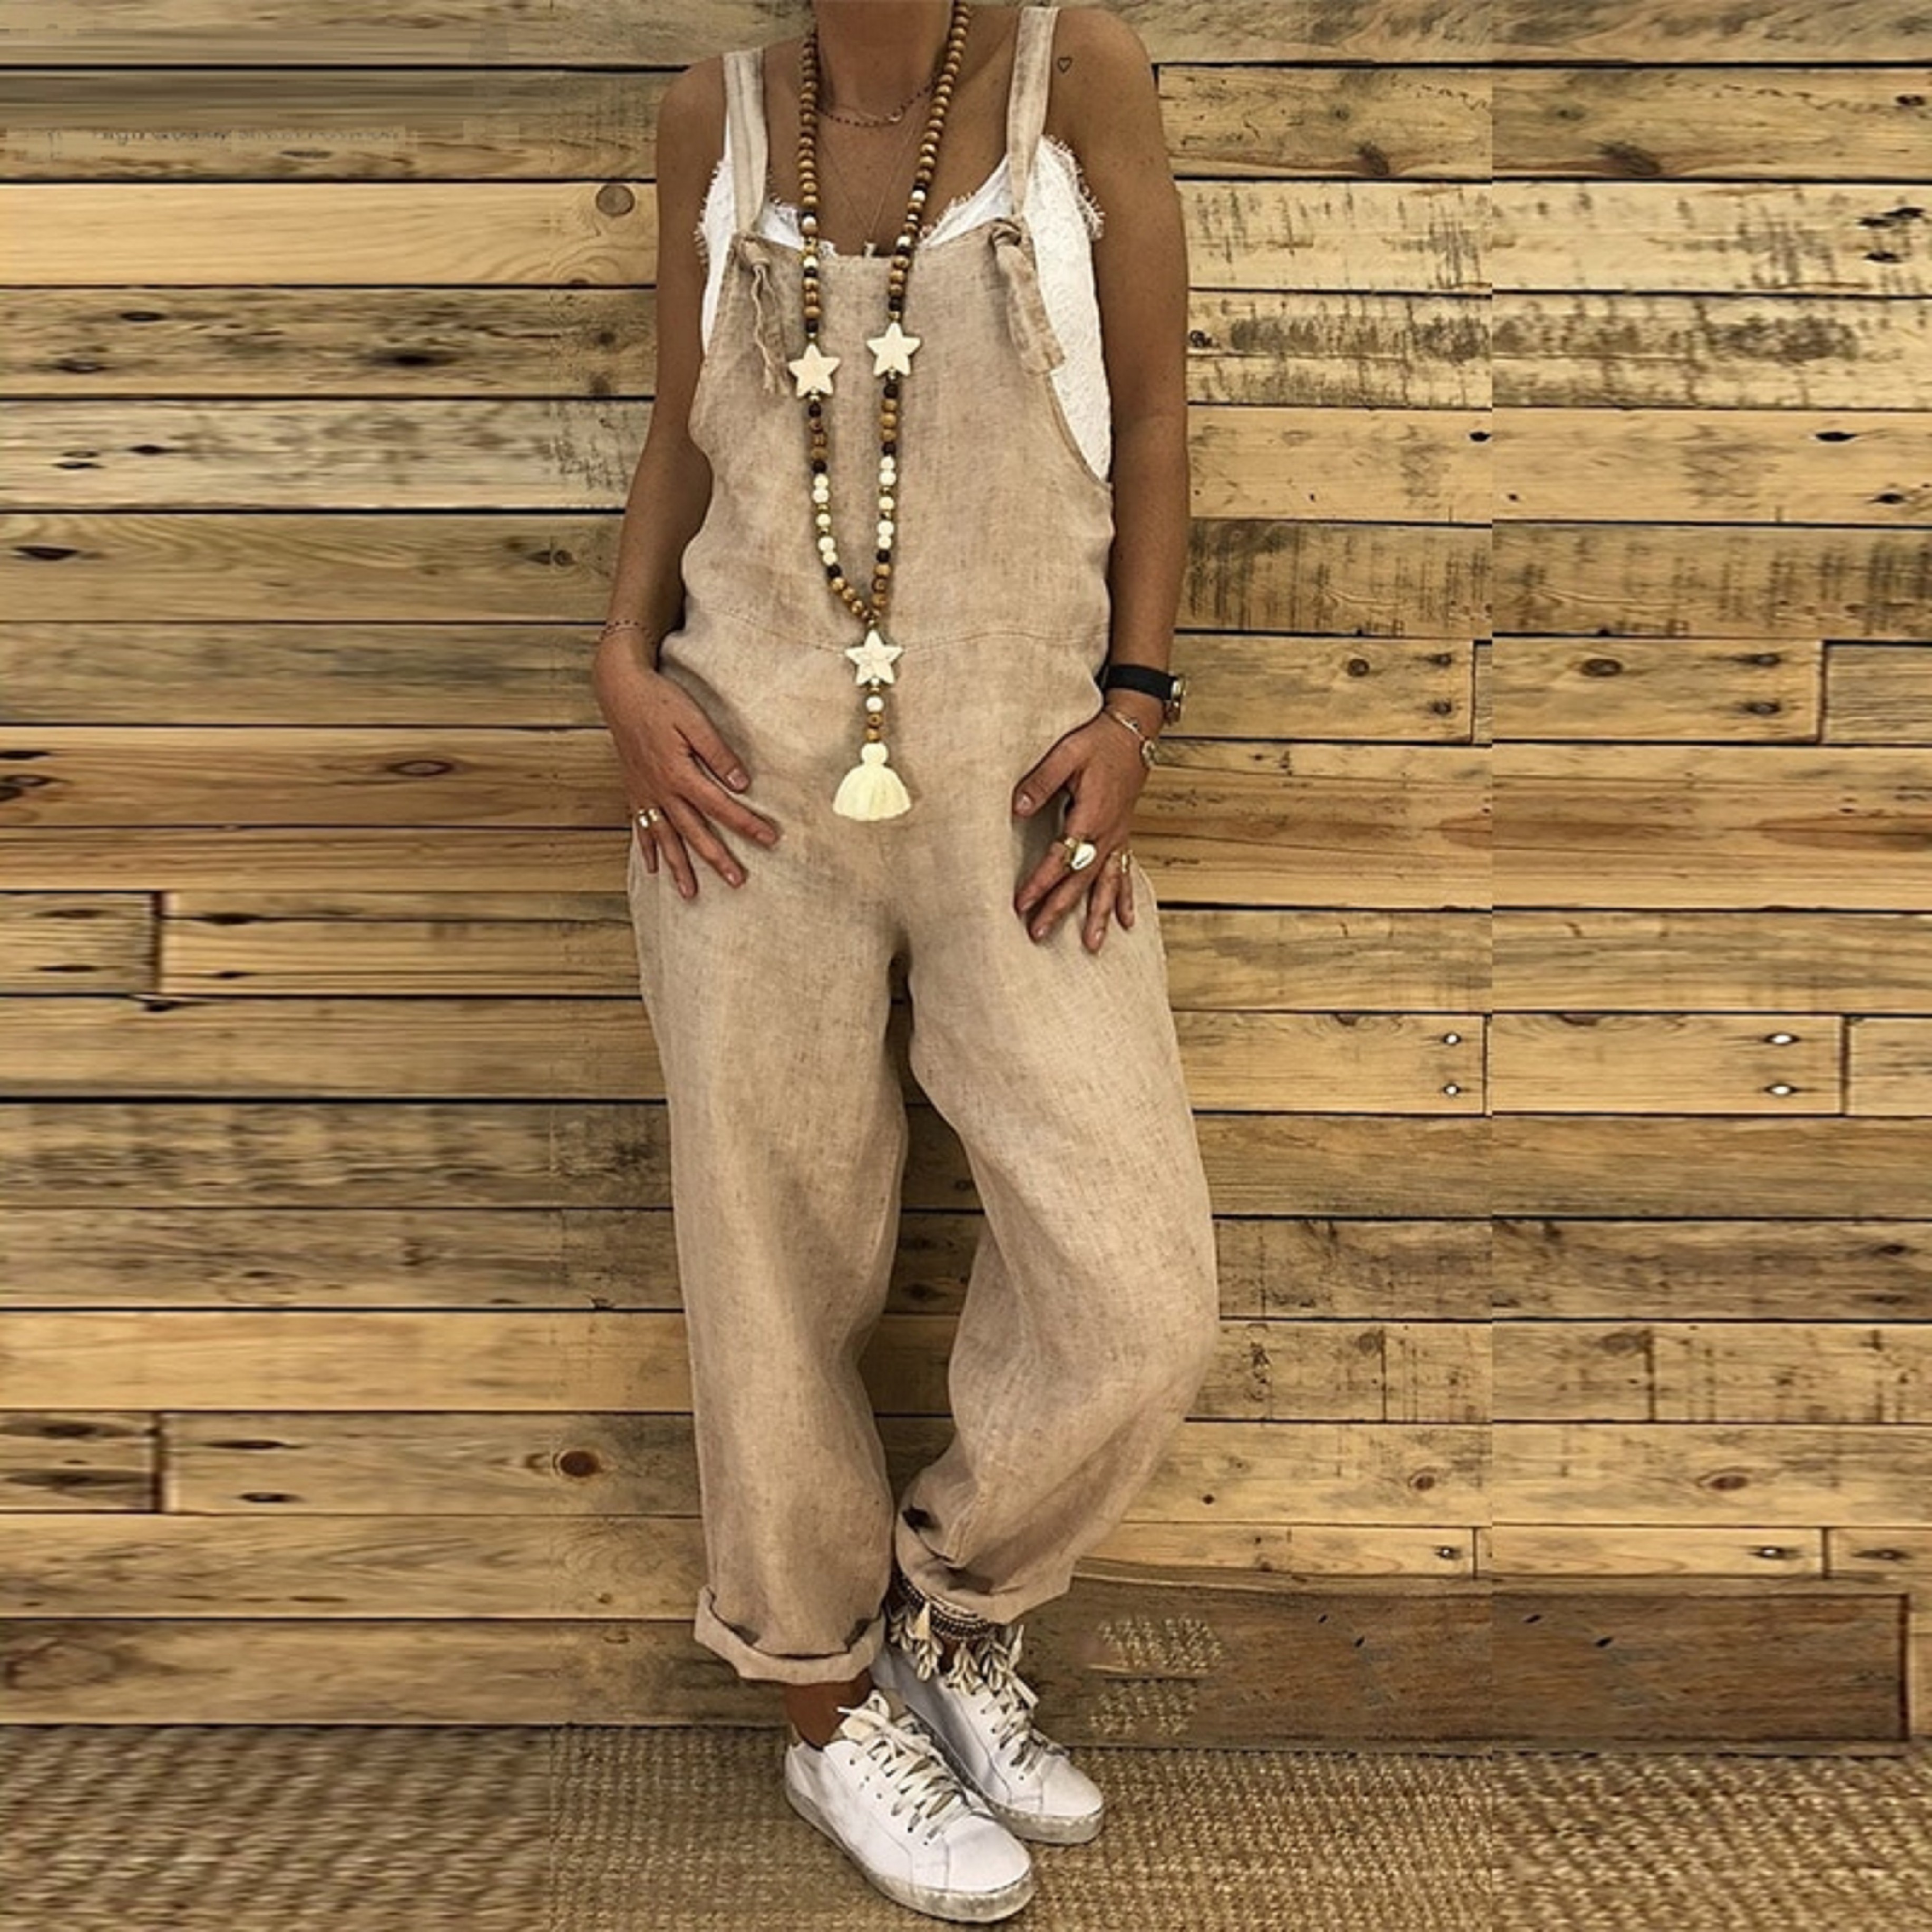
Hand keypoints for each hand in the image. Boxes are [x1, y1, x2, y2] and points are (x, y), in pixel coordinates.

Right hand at [593, 641, 779, 898]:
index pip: (721, 807)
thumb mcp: (694, 720)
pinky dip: (648, 849)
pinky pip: (641, 827)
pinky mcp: (634, 790)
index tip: (769, 839)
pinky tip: (653, 868)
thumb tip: (742, 784)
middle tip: (736, 882)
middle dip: (716, 858)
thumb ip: (718, 753)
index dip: (746, 824)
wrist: (619, 689)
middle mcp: (661, 790)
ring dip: (679, 866)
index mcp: (680, 773)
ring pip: (665, 837)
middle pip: (694, 831)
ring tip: (690, 893)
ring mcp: (645, 793)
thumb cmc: (659, 700)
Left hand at [1011, 706, 1152, 951]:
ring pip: (1106, 884)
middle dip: (1060, 908)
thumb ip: (1041, 781)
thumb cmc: (1098, 740)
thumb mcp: (1066, 752)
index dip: (1040, 882)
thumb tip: (1016, 808)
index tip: (1020, 904)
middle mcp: (1107, 833)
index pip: (1061, 857)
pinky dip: (1125, 899)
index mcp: (1090, 815)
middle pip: (1081, 879)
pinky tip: (1128, 923)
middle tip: (1038, 934)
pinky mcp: (1123, 835)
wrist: (1135, 731)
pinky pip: (1124, 873)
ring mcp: (1118, 837)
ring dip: (1099, 916)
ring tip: (1092, 946)